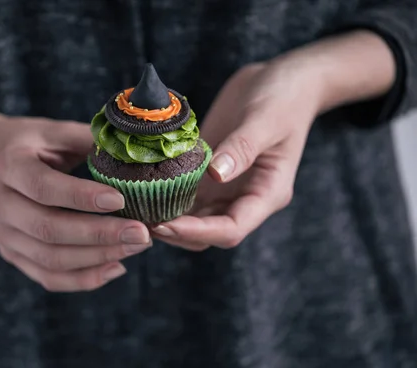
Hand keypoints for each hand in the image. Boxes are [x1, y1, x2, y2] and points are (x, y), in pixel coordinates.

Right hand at [0, 85, 151, 291]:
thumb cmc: (22, 142)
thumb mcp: (49, 130)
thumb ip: (87, 138)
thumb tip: (134, 150)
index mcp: (7, 164)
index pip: (43, 187)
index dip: (82, 197)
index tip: (120, 200)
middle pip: (48, 229)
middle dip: (99, 235)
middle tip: (141, 233)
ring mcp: (0, 233)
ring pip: (49, 259)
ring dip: (97, 258)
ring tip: (136, 247)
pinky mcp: (9, 252)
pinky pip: (46, 276)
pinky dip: (83, 279)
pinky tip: (115, 267)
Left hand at [152, 62, 317, 249]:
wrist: (280, 80)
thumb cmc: (283, 98)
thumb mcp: (266, 119)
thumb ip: (243, 147)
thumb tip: (216, 174)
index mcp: (267, 194)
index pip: (231, 229)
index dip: (197, 232)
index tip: (165, 224)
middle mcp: (245, 199)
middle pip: (210, 234)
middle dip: (177, 233)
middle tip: (141, 223)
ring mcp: (226, 189)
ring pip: (195, 221)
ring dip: (169, 221)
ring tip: (137, 213)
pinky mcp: (210, 175)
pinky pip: (187, 196)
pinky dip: (166, 199)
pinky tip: (142, 192)